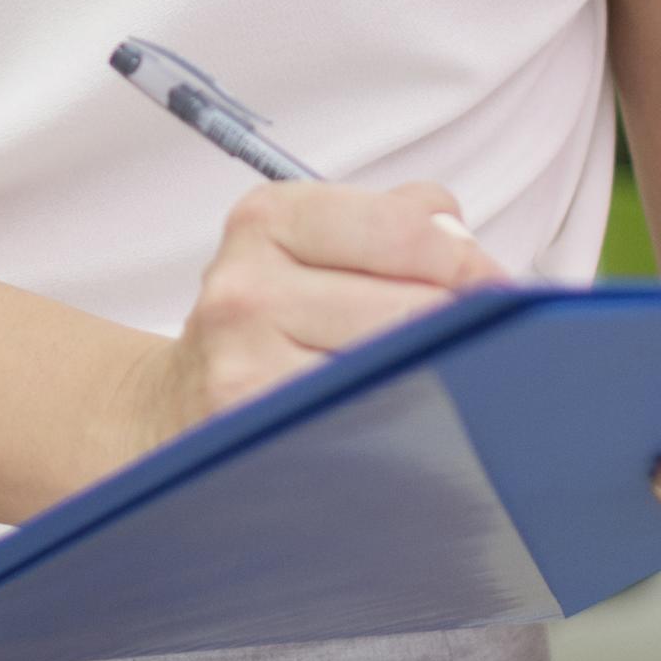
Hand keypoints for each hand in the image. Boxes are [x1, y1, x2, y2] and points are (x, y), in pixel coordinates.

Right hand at [130, 178, 502, 453]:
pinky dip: (402, 428)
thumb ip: (398, 220)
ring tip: (437, 384)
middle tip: (479, 348)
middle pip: (414, 309)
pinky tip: (401, 422)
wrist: (170, 409)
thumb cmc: (270, 321)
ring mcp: (246, 371)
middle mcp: (246, 290)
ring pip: (398, 374)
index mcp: (267, 221)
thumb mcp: (311, 241)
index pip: (407, 231)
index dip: (469, 262)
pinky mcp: (259, 440)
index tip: (490, 290)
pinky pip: (368, 429)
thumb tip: (466, 243)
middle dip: (462, 330)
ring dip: (439, 382)